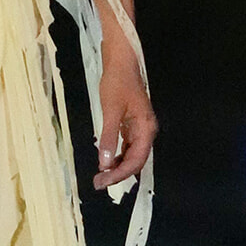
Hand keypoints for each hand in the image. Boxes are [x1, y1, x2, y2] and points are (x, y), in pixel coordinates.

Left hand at [94, 50, 156, 190]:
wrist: (121, 63)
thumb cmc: (117, 83)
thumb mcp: (111, 110)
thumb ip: (109, 137)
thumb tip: (104, 163)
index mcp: (146, 129)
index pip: (136, 160)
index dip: (120, 174)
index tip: (103, 182)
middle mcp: (146, 131)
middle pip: (135, 161)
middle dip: (118, 174)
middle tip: (98, 183)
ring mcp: (140, 129)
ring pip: (131, 155)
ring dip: (117, 167)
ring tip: (101, 176)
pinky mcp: (132, 125)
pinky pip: (127, 146)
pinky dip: (117, 156)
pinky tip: (106, 161)